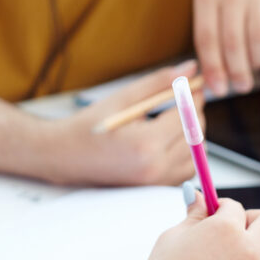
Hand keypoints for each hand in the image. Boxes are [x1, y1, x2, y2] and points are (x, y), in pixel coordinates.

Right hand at [38, 61, 203, 185]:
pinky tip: (165, 139)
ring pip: (195, 155)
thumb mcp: (123, 98)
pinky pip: (185, 169)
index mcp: (146, 143)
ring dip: (190, 134)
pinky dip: (183, 153)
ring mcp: (155, 183)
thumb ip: (159, 82)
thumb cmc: (89, 126)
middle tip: (181, 98)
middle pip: (196, 136)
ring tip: (170, 119)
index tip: (191, 84)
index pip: (187, 115)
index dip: (192, 96)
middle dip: (193, 114)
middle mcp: (155, 168)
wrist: (64, 156)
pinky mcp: (154, 189)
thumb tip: (189, 69)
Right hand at [138, 195, 259, 259]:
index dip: (221, 207)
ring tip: (237, 259)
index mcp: (225, 229)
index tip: (215, 213)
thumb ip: (194, 216)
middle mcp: (250, 251)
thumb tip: (198, 196)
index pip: (234, 206)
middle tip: (237, 228)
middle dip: (254, 220)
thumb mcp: (172, 238)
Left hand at [194, 0, 259, 94]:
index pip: (207, 39)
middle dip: (237, 71)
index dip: (213, 68)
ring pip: (259, 37)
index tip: (218, 90)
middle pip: (233, 42)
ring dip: (258, 60)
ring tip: (257, 66)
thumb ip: (209, 26)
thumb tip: (211, 73)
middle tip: (241, 87)